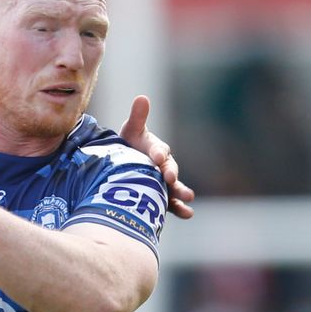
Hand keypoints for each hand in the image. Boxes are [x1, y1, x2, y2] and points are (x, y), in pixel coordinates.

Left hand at [119, 95, 194, 218]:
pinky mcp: (162, 197)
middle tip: (169, 177)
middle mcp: (164, 165)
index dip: (158, 152)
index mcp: (157, 149)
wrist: (122, 163)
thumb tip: (142, 97)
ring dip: (181, 192)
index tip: (156, 156)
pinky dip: (180, 208)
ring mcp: (164, 182)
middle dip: (170, 173)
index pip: (159, 149)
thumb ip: (137, 117)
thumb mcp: (131, 131)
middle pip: (169, 169)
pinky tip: (188, 214)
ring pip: (174, 187)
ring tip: (187, 198)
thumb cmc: (129, 144)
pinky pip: (172, 203)